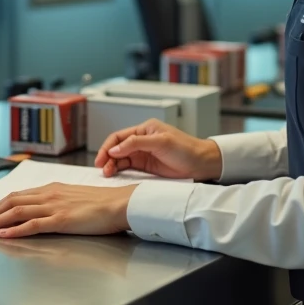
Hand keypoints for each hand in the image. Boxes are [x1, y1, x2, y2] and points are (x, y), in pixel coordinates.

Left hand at [0, 183, 136, 237]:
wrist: (120, 204)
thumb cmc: (103, 203)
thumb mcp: (75, 197)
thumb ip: (57, 201)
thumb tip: (43, 210)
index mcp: (53, 188)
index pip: (18, 195)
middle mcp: (50, 194)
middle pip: (12, 201)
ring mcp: (55, 207)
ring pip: (17, 212)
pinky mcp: (62, 220)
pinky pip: (33, 224)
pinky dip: (16, 229)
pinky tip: (5, 235)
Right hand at [93, 119, 221, 180]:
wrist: (202, 164)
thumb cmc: (186, 149)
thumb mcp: (161, 142)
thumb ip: (137, 143)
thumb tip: (116, 148)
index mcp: (145, 129)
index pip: (120, 136)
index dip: (108, 147)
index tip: (101, 158)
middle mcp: (142, 140)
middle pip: (117, 148)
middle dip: (107, 157)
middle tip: (102, 168)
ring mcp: (144, 153)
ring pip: (121, 158)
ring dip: (112, 165)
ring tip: (107, 174)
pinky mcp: (147, 166)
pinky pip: (129, 167)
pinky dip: (120, 171)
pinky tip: (115, 175)